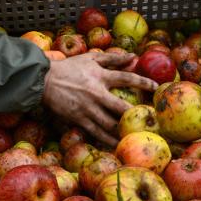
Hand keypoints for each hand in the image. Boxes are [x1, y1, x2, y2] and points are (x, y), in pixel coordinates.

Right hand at [42, 52, 157, 146]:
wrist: (44, 80)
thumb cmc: (69, 68)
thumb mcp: (91, 58)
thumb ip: (113, 59)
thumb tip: (134, 56)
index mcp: (100, 76)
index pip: (126, 78)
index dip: (143, 83)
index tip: (156, 88)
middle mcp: (96, 94)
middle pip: (121, 107)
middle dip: (136, 115)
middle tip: (149, 121)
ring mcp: (87, 108)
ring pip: (109, 124)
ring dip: (123, 131)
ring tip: (136, 137)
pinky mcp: (79, 119)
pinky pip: (95, 132)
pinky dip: (106, 140)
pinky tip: (116, 145)